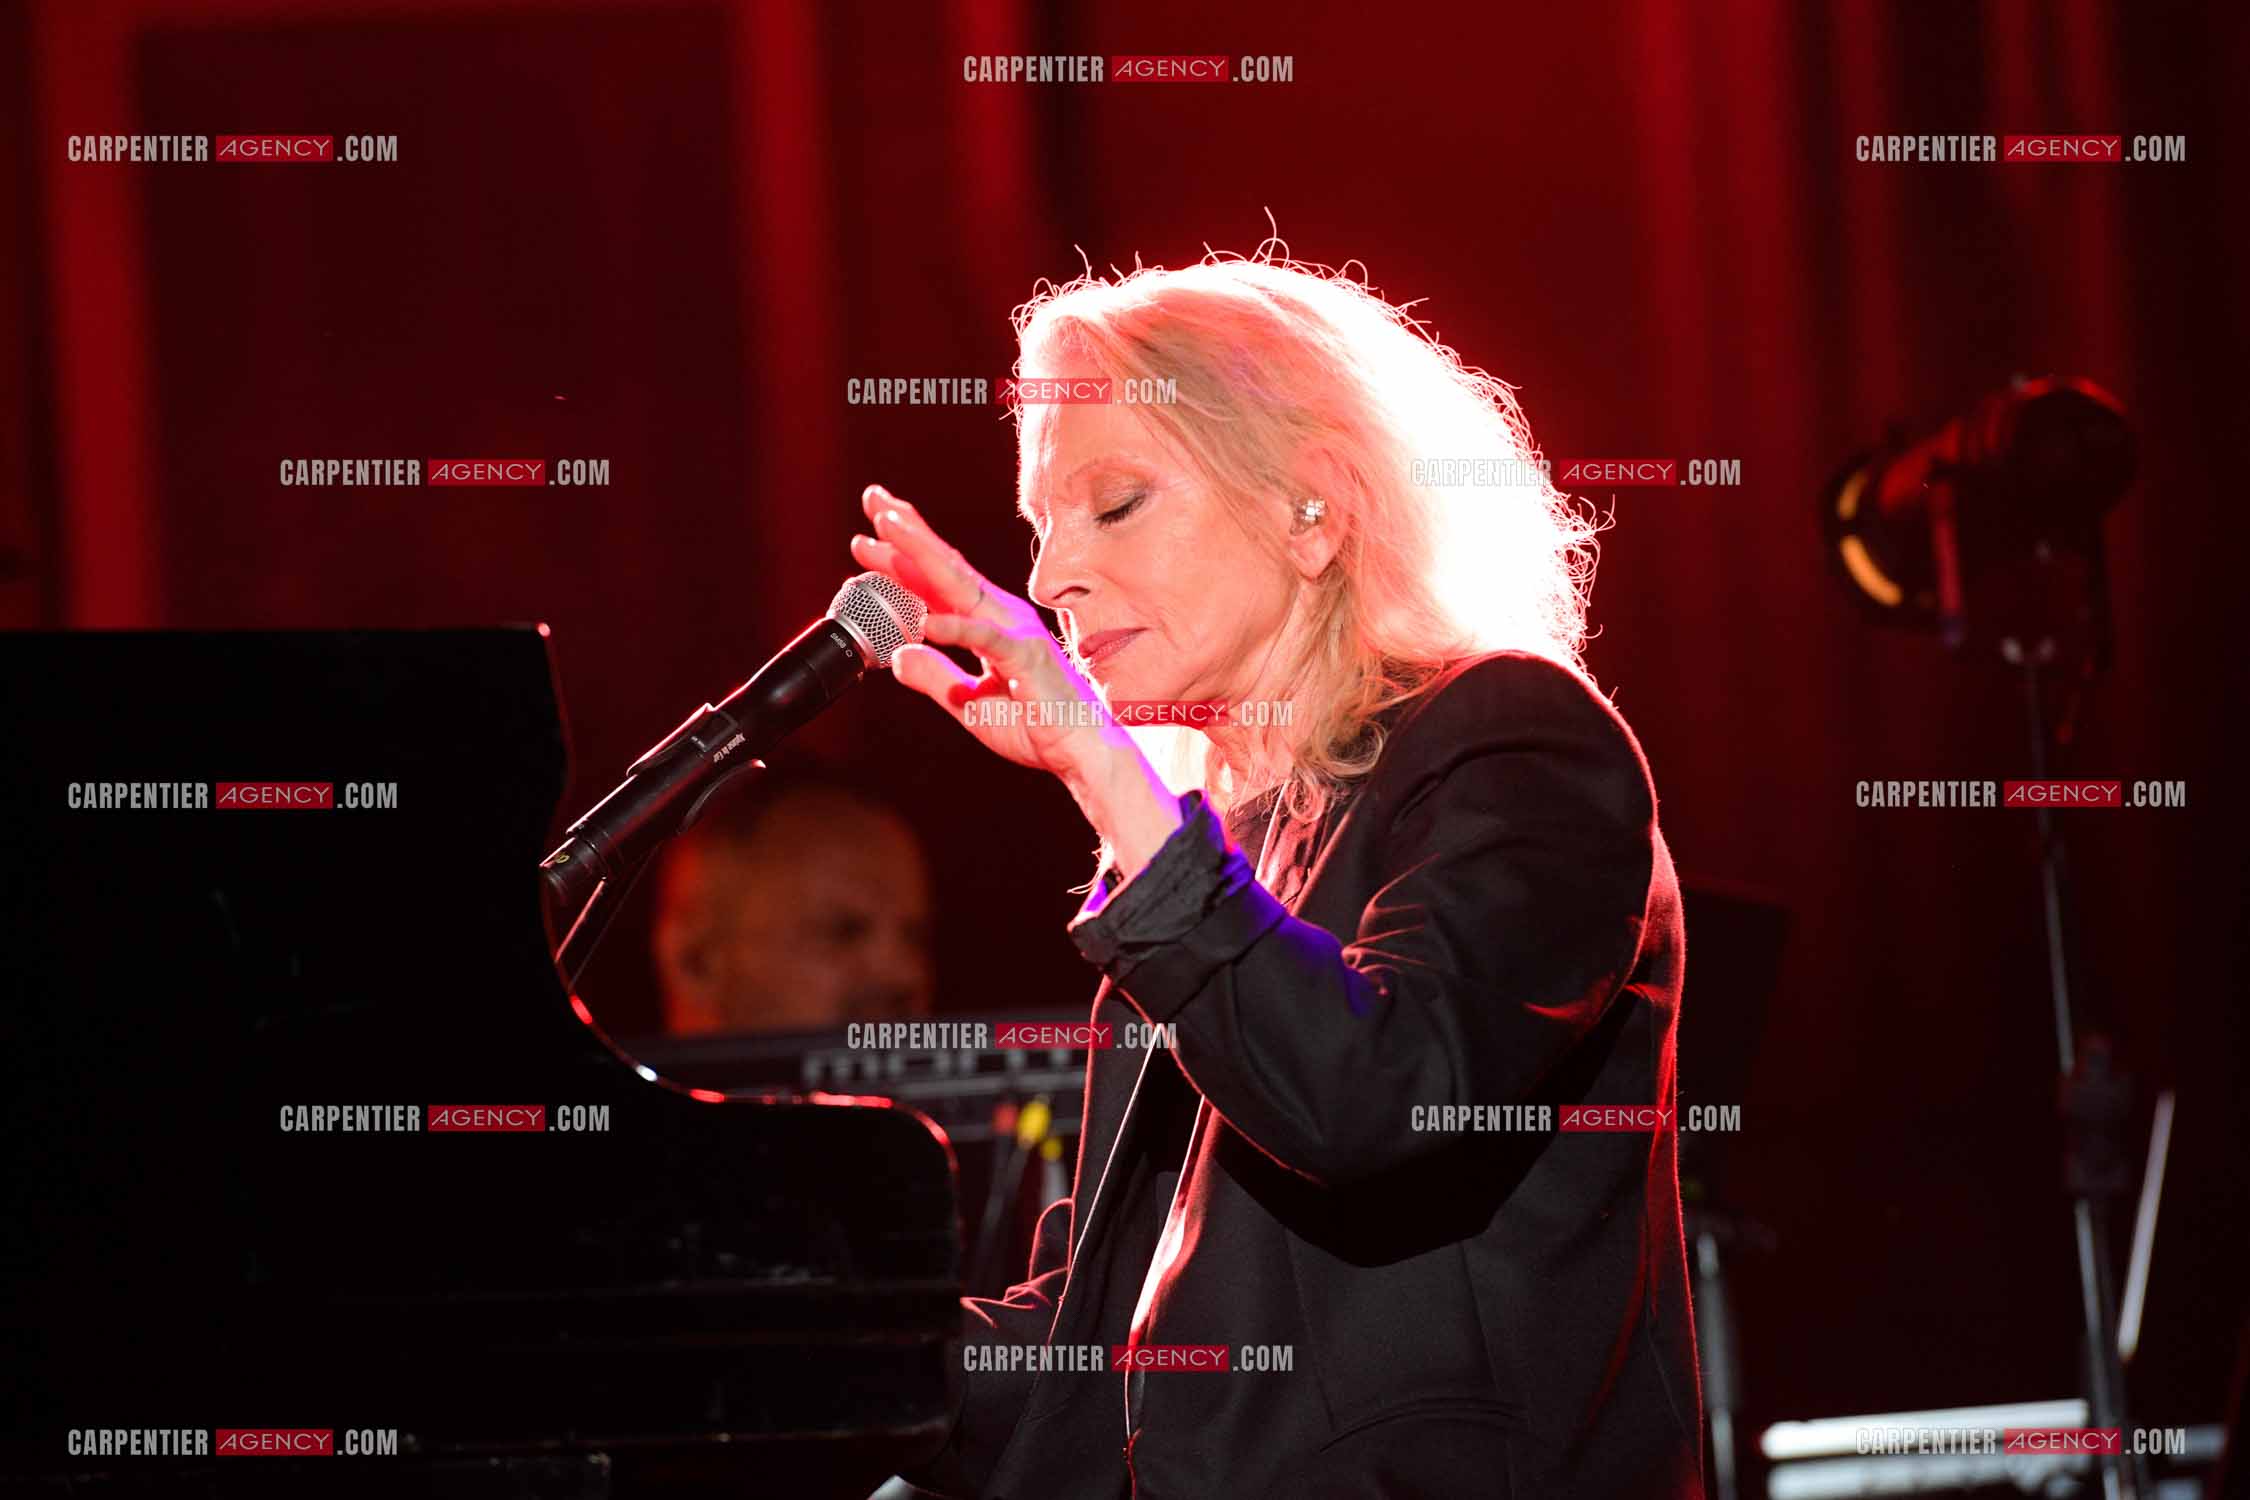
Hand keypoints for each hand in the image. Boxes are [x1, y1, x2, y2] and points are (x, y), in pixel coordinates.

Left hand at [848, 483, 1127, 786]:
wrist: (1081, 753)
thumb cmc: (1036, 726)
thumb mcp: (969, 704)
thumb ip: (936, 676)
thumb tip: (896, 655)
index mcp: (988, 624)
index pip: (938, 582)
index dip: (901, 558)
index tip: (863, 540)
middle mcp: (1001, 616)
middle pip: (945, 567)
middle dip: (907, 532)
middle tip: (873, 500)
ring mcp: (1015, 632)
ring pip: (960, 586)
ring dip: (921, 554)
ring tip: (887, 527)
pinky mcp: (1027, 657)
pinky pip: (985, 638)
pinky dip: (955, 626)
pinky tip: (924, 619)